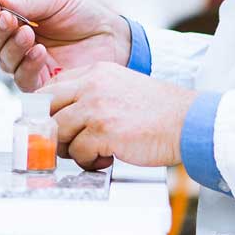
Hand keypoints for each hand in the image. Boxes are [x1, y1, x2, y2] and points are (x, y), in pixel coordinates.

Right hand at [0, 0, 129, 91]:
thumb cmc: (86, 17)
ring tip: (29, 34)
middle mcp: (18, 43)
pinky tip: (39, 53)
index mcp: (17, 19)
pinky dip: (28, 64)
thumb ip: (27, 2)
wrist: (114, 37)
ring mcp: (28, 64)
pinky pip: (23, 79)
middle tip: (9, 19)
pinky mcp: (42, 83)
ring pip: (4, 60)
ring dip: (13, 46)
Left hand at [49, 62, 197, 170]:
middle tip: (63, 144)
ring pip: (59, 132)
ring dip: (72, 149)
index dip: (46, 110)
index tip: (51, 125)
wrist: (188, 122)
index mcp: (96, 72)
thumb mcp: (121, 87)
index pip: (51, 87)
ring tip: (93, 152)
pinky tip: (106, 159)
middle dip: (51, 130)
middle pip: (47, 108)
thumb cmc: (159, 111)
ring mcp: (96, 107)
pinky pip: (78, 152)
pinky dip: (89, 162)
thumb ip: (92, 94)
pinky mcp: (104, 131)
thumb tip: (64, 115)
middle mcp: (92, 85)